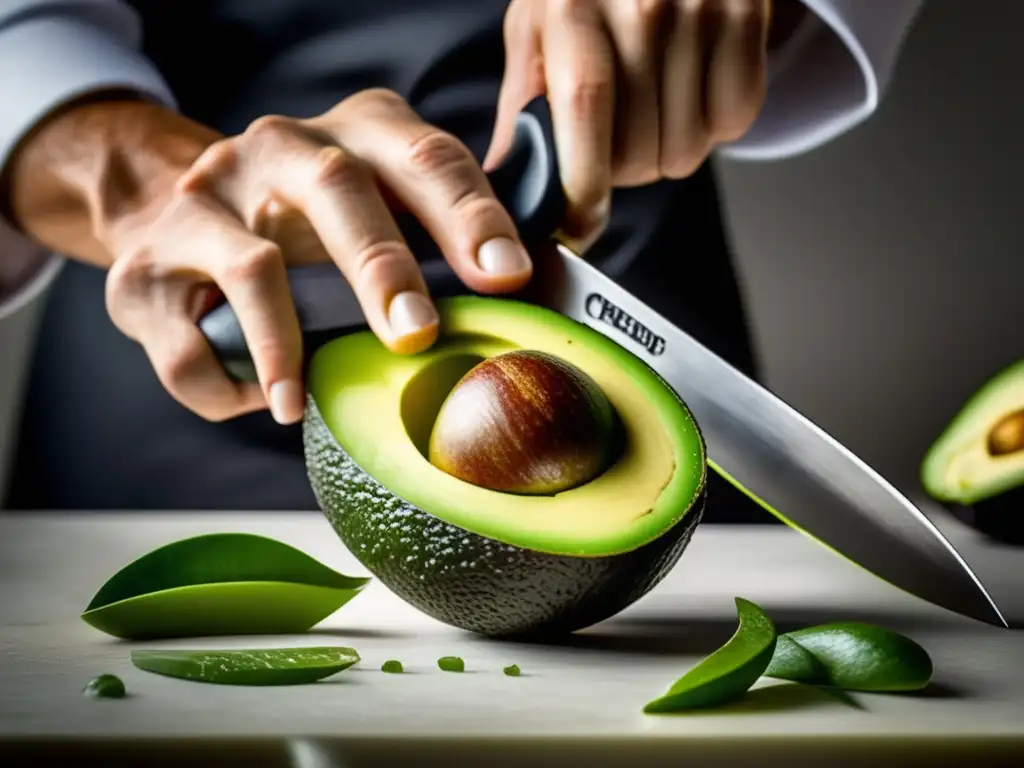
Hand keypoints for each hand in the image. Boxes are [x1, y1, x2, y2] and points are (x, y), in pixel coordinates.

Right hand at [11, 92, 534, 425]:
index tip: (508, 276)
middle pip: (339, 189)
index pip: (426, 158)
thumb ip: (445, 246)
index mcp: (358, 134)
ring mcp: (205, 201)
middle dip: (383, 265)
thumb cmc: (315, 233)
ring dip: (287, 339)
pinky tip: (266, 400)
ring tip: (306, 397)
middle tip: (417, 331)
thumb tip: (530, 304)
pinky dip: (231, 381)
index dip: (472, 216)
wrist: (181, 217)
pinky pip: (187, 339)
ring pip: (250, 263)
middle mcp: (279, 149)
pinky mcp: (145, 268)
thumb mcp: (386, 216)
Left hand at [486, 0, 773, 249]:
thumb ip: (522, 110)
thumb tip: (509, 188)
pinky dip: (716, 124)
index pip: (585, 109)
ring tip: (655, 105)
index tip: (578, 230)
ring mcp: (698, 6)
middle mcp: (638, 2)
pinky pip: (736, 119)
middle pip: (638, 150)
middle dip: (623, 171)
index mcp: (572, 7)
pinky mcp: (745, 15)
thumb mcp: (537, 33)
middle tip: (617, 133)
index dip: (584, 185)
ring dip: (669, 151)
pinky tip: (694, 89)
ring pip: (687, 148)